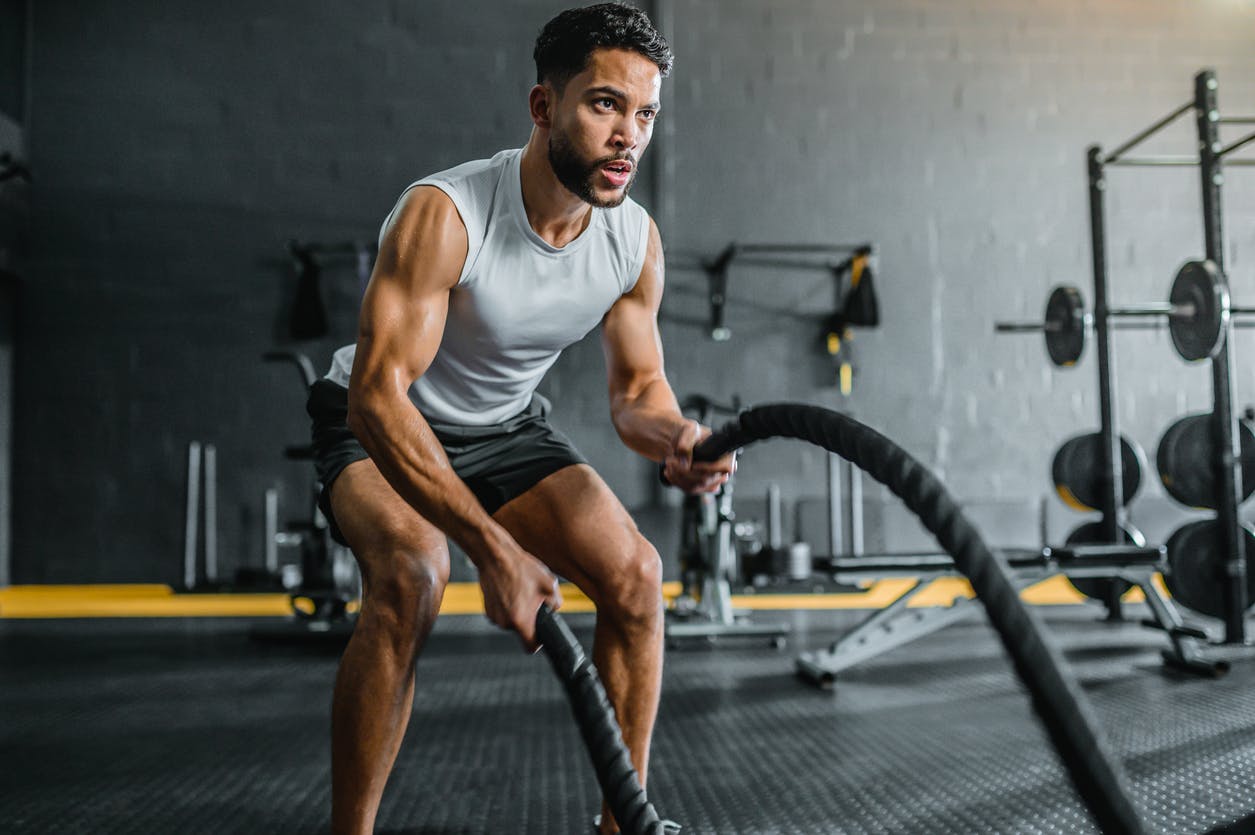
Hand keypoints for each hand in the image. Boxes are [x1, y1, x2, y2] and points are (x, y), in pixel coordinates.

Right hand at [475, 534, 562, 652]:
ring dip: (517, 612)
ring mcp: (494, 616)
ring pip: (511, 622)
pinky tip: (510, 591)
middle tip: (532, 600)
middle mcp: (504, 622)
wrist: (495, 556)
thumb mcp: (549, 584)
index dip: (538, 642)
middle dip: (529, 619)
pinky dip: (507, 606)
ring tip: (520, 592)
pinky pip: (502, 614)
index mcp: (521, 620)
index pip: (530, 647)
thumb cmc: (520, 569)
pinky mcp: (487, 609)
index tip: (541, 635)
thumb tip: (554, 609)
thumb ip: (556, 603)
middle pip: (522, 631)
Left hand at [662, 419, 734, 493]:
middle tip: (672, 461)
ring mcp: (711, 480)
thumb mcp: (689, 431)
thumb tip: (686, 464)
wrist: (680, 439)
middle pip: (706, 480)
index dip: (705, 468)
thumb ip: (686, 444)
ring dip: (678, 477)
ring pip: (695, 487)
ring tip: (669, 465)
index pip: (723, 468)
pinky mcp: (701, 486)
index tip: (690, 464)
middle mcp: (721, 469)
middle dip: (684, 472)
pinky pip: (689, 489)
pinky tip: (670, 472)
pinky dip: (677, 481)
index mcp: (726, 453)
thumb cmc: (689, 433)